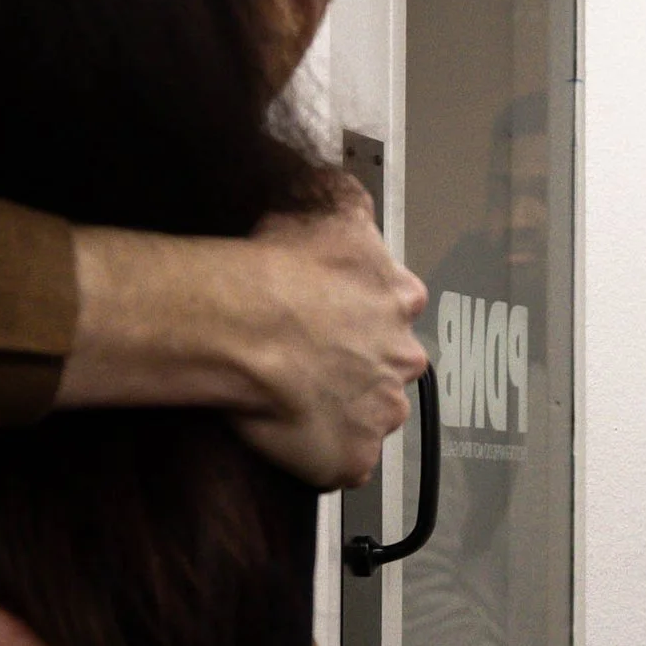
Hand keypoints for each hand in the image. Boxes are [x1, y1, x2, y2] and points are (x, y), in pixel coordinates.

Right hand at [231, 178, 429, 487]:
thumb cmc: (274, 269)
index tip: (332, 317)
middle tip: (310, 360)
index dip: (361, 314)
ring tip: (295, 400)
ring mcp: (383, 412)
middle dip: (359, 363)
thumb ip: (347, 197)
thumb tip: (343, 181)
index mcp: (400, 300)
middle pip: (390, 364)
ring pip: (372, 414)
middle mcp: (403, 357)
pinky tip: (293, 440)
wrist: (242, 324)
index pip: (397, 308)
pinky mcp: (353, 456)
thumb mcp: (328, 208)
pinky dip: (324, 457)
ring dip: (343, 409)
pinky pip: (345, 464)